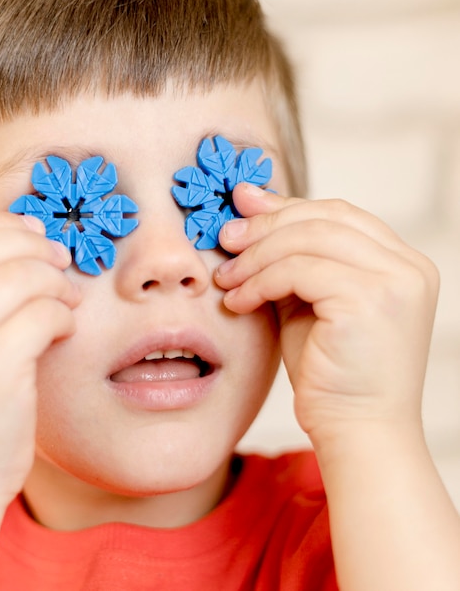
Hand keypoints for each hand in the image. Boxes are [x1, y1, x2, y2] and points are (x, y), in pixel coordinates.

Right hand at [0, 213, 79, 507]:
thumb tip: (12, 234)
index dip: (0, 226)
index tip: (33, 233)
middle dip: (35, 246)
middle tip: (61, 259)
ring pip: (20, 276)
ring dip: (55, 281)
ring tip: (67, 298)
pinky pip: (44, 313)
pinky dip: (64, 314)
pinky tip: (65, 330)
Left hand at [214, 184, 438, 442]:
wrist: (355, 431)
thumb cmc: (329, 371)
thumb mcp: (306, 302)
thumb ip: (286, 258)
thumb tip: (249, 201)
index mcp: (400, 262)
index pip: (337, 213)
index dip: (285, 206)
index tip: (240, 205)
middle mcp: (408, 266)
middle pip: (323, 217)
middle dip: (265, 225)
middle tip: (225, 237)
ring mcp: (395, 281)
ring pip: (307, 240)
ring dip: (255, 256)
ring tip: (225, 278)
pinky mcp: (371, 301)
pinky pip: (299, 271)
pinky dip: (260, 282)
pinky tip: (238, 302)